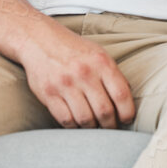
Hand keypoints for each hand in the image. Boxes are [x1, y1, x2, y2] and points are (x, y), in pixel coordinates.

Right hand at [17, 22, 135, 128]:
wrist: (39, 39)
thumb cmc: (73, 50)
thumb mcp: (99, 54)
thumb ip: (113, 76)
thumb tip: (127, 102)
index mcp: (101, 63)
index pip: (121, 95)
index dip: (127, 113)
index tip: (126, 119)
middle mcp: (84, 73)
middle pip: (104, 111)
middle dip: (110, 125)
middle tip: (110, 126)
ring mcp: (65, 84)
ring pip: (85, 119)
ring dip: (92, 128)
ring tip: (94, 125)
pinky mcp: (49, 94)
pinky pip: (66, 120)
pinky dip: (74, 126)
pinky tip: (77, 122)